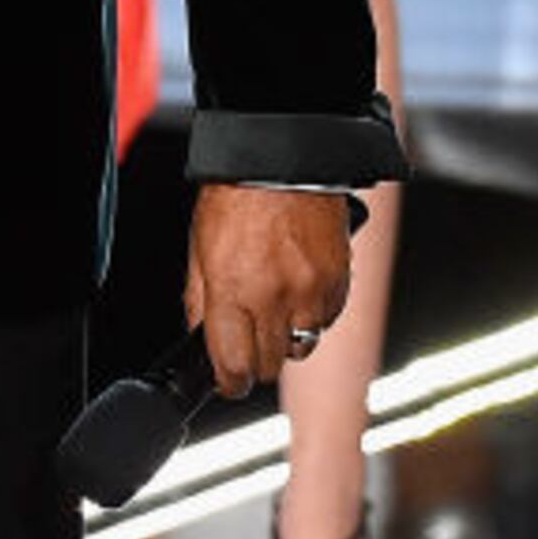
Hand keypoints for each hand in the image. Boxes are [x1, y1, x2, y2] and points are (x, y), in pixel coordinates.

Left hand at [185, 185, 352, 397]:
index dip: (229, 381)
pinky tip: (301, 288)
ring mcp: (310, 289)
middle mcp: (273, 296)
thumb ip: (199, 302)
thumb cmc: (238, 194)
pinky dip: (315, 313)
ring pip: (303, 347)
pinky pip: (329, 318)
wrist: (283, 157)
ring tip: (278, 307)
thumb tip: (202, 338)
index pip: (234, 368)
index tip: (230, 379)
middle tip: (251, 338)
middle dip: (257, 359)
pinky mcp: (338, 277)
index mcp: (232, 291)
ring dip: (288, 337)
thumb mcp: (198, 249)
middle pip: (270, 366)